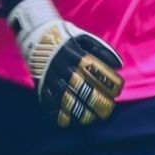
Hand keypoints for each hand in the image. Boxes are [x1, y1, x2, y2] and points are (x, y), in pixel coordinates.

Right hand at [10, 0, 123, 128]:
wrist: (35, 35)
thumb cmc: (65, 37)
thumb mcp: (83, 38)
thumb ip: (102, 50)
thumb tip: (118, 65)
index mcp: (75, 54)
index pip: (95, 70)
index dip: (108, 82)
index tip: (117, 89)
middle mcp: (62, 66)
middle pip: (82, 88)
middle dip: (97, 101)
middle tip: (108, 108)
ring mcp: (50, 76)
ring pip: (66, 98)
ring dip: (80, 110)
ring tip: (91, 117)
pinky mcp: (40, 84)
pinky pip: (48, 102)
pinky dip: (58, 113)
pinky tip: (69, 120)